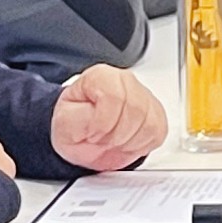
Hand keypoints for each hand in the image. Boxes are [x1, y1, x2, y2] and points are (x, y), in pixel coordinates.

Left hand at [51, 66, 167, 170]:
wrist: (82, 135)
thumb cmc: (75, 124)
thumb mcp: (63, 122)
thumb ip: (77, 118)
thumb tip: (95, 121)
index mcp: (101, 76)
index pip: (113, 97)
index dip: (102, 124)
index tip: (91, 133)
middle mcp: (126, 81)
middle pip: (135, 110)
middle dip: (115, 135)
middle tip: (101, 139)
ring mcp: (145, 97)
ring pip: (149, 124)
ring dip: (127, 142)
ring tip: (112, 140)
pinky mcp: (158, 115)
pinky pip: (157, 134)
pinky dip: (140, 146)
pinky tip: (125, 142)